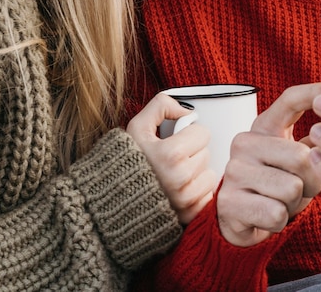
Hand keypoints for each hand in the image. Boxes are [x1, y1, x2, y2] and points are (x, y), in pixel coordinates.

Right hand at [126, 93, 214, 223]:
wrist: (112, 202)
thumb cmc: (125, 163)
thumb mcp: (137, 127)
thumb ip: (161, 106)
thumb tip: (186, 111)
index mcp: (170, 154)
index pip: (203, 133)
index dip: (189, 133)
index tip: (175, 141)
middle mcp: (179, 179)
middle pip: (206, 153)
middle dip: (192, 153)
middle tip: (172, 159)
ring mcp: (185, 200)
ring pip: (209, 174)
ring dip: (196, 173)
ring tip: (174, 174)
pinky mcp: (189, 215)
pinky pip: (208, 195)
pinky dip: (197, 192)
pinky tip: (179, 190)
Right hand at [216, 82, 320, 246]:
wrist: (239, 220)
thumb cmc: (276, 184)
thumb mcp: (294, 158)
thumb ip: (316, 141)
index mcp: (263, 126)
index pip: (290, 99)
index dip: (315, 93)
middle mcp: (244, 142)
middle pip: (303, 157)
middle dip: (313, 181)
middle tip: (300, 187)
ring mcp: (233, 170)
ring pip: (292, 189)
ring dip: (296, 203)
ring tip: (282, 200)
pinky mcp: (228, 201)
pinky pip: (276, 214)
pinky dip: (280, 221)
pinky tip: (268, 215)